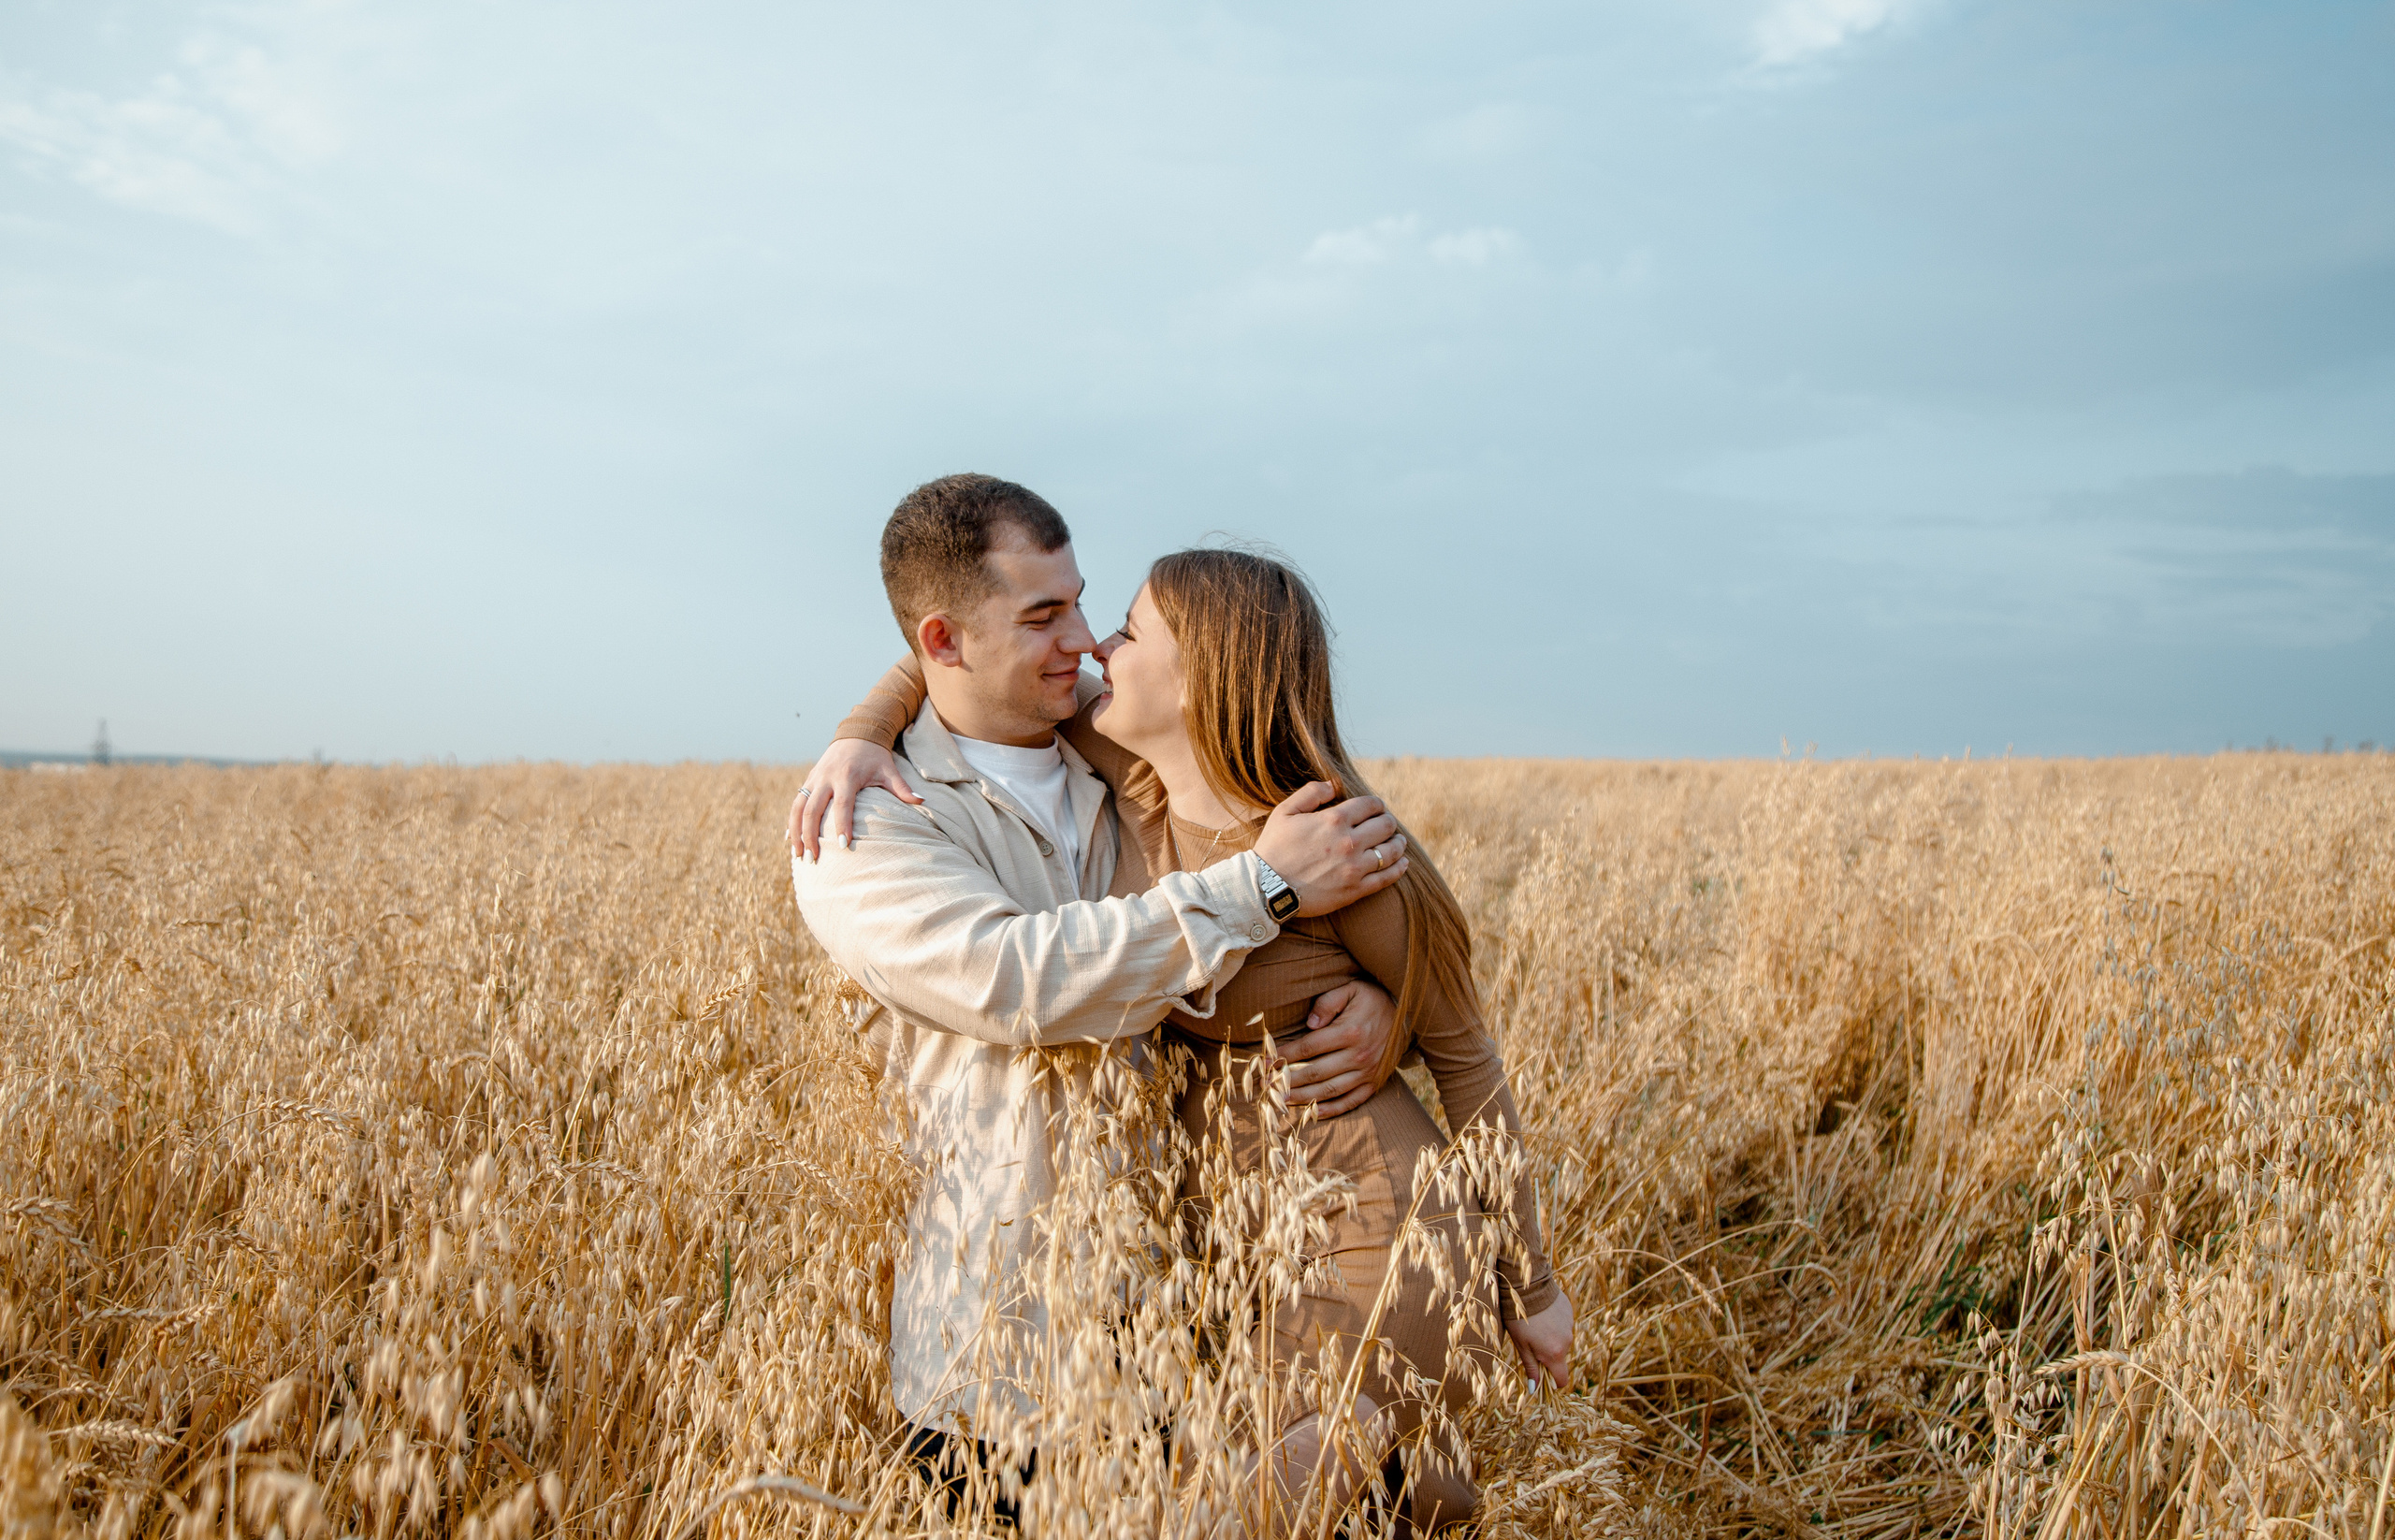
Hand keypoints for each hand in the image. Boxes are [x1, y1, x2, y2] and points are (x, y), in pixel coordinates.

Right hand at [789, 739, 921, 861]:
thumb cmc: (875, 756)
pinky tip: (789, 840)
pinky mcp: (808, 780)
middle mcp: (826, 777)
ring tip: (798, 855)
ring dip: (796, 832)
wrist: (857, 733)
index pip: (842, 804)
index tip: (842, 846)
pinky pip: (795, 803)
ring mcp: (814, 779)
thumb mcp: (889, 769)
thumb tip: (922, 802)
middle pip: (813, 809)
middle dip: (810, 835)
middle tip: (813, 858)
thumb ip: (902, 788)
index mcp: (847, 776)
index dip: (841, 825)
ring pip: (798, 808)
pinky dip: (791, 821)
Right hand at [1250, 783, 1407, 916]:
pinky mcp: (1355, 889)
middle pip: (1385, 825)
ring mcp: (1354, 867)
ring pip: (1391, 851)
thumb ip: (1311, 792)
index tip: (1375, 808)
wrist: (1265, 888)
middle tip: (1386, 824)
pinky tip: (1402, 863)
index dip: (1377, 804)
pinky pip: (1386, 877)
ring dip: (1398, 843)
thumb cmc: (1273, 847)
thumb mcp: (1285, 812)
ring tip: (1398, 842)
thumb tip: (1334, 784)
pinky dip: (1399, 868)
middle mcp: (1349, 842)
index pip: (1371, 805)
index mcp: (1334, 819)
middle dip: (1388, 822)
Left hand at [1269, 979, 1398, 1117]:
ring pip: (1329, 1091)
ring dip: (1303, 1098)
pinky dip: (1331, 1110)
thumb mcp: (1351, 989)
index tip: (1265, 1061)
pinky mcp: (1374, 1083)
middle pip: (1315, 1073)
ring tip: (1281, 1101)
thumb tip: (1310, 1024)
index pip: (1308, 1048)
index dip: (1284, 1056)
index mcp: (1350, 1032)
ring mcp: (1368, 1073)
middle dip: (1286, 1080)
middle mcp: (1359, 1056)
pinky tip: (1312, 1113)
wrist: (1408, 1014)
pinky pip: (1350, 1102)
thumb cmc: (1372, 999)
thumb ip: (1328, 1003)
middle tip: (1265, 1085)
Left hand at [1505, 1293, 1573, 1388]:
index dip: (1553, 1381)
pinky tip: (1542, 1314)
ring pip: (1561, 1340)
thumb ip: (1530, 1367)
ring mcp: (1570, 1326)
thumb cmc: (1519, 1319)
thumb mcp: (1521, 1345)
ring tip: (1535, 1324)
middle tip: (1531, 1342)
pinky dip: (1554, 1324)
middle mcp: (1567, 1342)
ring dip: (1551, 1338)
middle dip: (1548, 1355)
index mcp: (1555, 1353)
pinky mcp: (1569, 1312)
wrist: (1528, 1287)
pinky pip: (1563, 1325)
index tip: (1543, 1376)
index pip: (1562, 1379)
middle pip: (1560, 1357)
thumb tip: (1534, 1389)